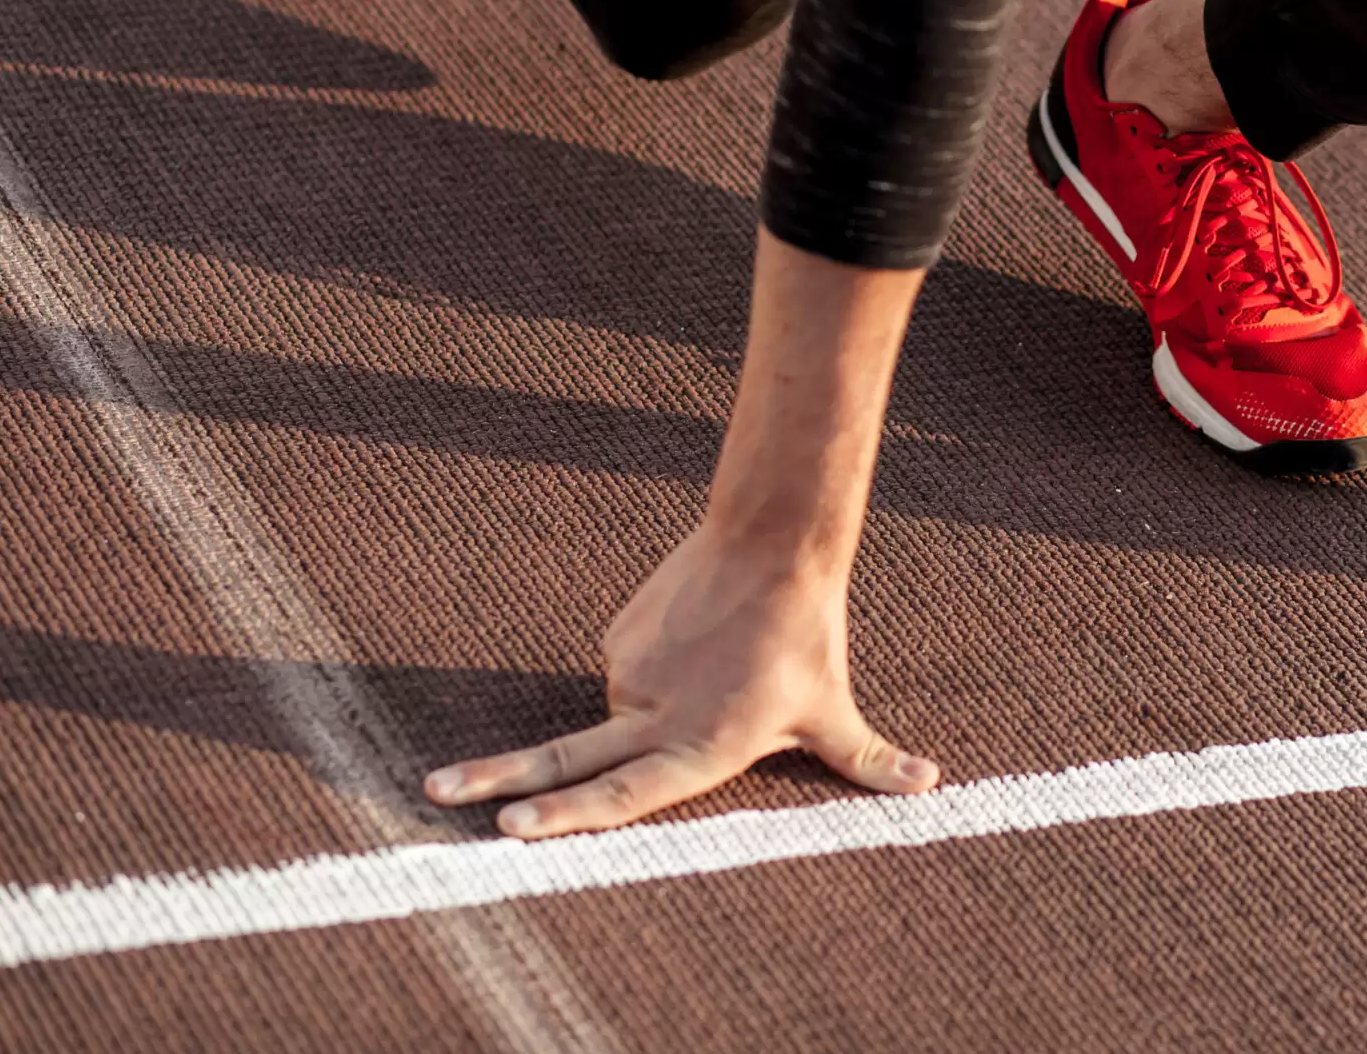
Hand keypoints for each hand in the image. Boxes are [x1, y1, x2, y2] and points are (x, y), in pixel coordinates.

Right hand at [425, 518, 939, 836]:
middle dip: (495, 781)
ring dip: (659, 701)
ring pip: (624, 710)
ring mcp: (629, 671)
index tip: (508, 826)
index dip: (567, 815)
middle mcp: (654, 713)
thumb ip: (869, 762)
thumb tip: (933, 786)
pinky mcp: (617, 637)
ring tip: (720, 662)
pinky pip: (627, 670)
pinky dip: (654, 668)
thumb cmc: (807, 637)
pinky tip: (695, 640)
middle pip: (564, 758)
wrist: (772, 540)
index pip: (623, 793)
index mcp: (701, 744)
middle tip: (433, 791)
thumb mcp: (834, 710)